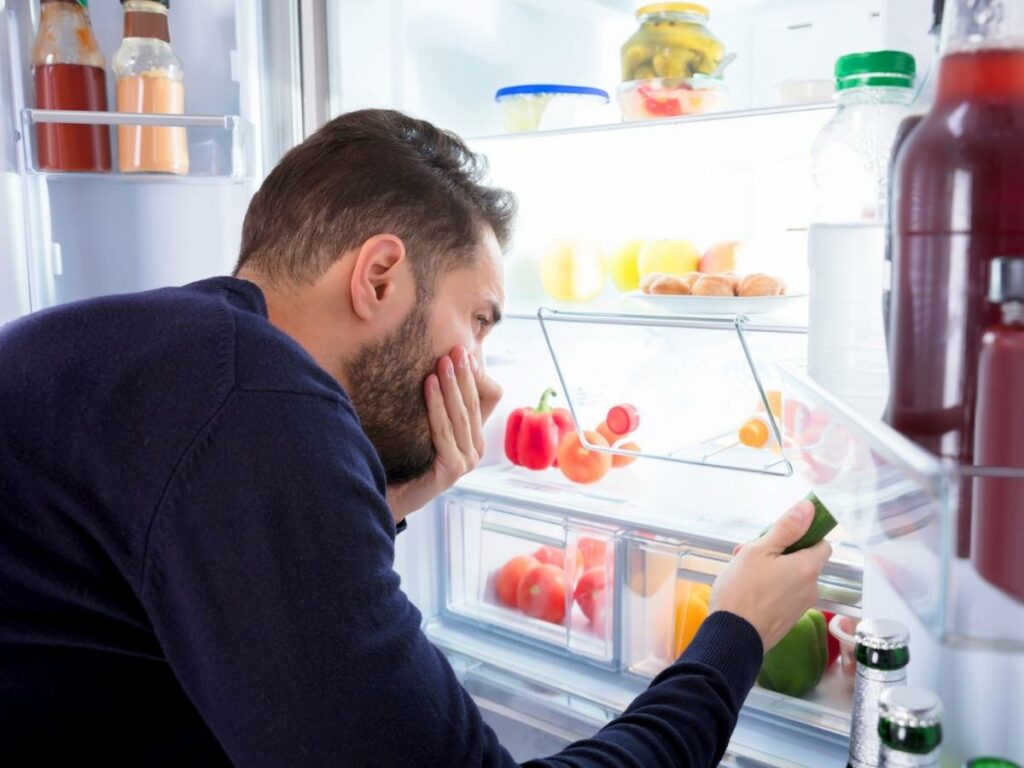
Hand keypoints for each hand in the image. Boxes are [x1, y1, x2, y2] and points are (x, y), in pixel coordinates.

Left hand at [386, 346, 501, 520]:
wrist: (388, 496)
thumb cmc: (404, 458)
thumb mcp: (425, 425)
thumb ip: (437, 403)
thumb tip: (437, 364)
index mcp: (473, 438)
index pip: (485, 400)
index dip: (476, 376)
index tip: (465, 352)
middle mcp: (475, 450)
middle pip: (473, 404)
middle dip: (464, 374)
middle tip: (456, 348)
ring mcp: (466, 462)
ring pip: (460, 415)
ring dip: (452, 385)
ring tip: (443, 361)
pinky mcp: (452, 470)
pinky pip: (444, 431)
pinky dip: (436, 405)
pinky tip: (428, 384)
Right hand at [709, 500, 831, 651]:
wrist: (732, 637)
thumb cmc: (742, 591)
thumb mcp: (759, 550)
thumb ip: (786, 528)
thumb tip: (808, 508)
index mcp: (808, 568)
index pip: (822, 543)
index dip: (803, 536)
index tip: (780, 536)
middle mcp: (811, 588)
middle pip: (804, 560)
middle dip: (780, 553)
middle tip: (750, 553)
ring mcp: (801, 606)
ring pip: (792, 578)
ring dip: (772, 570)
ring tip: (743, 572)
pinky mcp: (789, 620)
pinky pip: (785, 595)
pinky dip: (771, 588)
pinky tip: (747, 590)